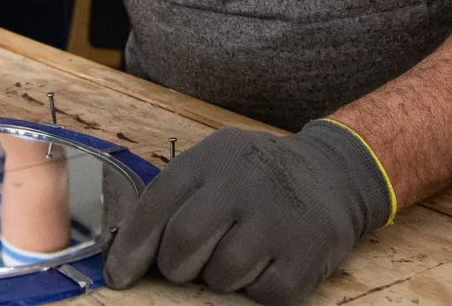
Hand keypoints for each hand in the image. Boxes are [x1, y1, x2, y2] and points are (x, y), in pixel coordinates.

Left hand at [104, 123, 392, 305]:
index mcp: (212, 159)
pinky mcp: (307, 254)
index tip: (118, 277)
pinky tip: (268, 262)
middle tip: (188, 265)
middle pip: (183, 243)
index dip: (131, 247)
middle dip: (176, 266)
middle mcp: (243, 184)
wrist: (334, 171)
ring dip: (221, 277)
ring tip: (239, 253)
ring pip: (221, 274)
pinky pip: (262, 294)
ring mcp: (277, 219)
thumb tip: (126, 255)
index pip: (157, 205)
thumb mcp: (214, 164)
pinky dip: (258, 288)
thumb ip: (175, 199)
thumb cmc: (256, 176)